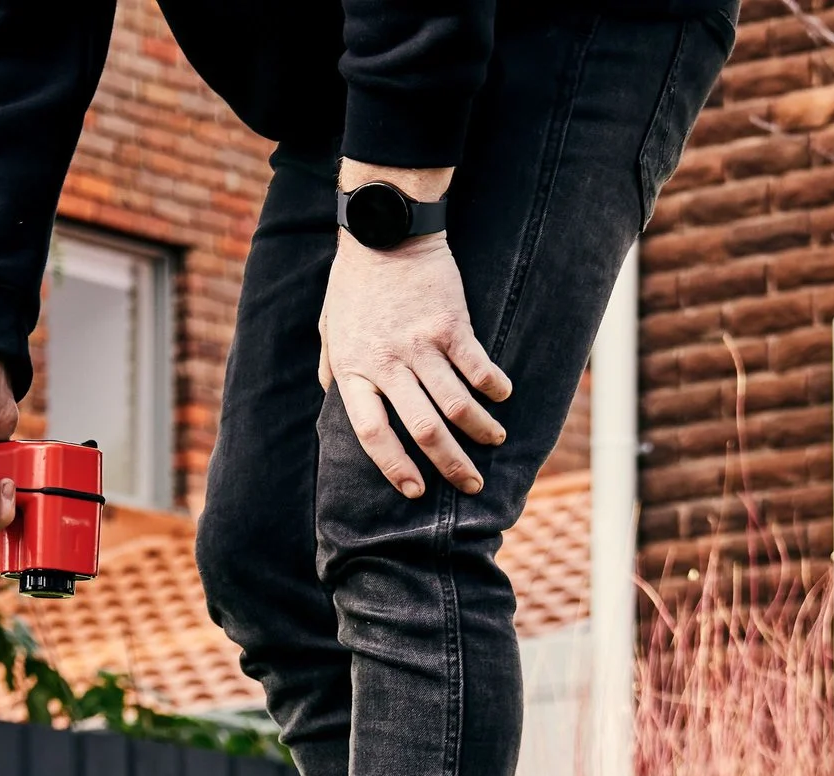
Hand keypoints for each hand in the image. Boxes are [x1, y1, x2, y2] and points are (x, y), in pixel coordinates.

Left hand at [320, 165, 511, 497]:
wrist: (385, 228)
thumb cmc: (354, 281)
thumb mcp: (330, 326)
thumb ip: (333, 367)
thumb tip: (333, 398)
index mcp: (354, 369)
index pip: (372, 434)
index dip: (395, 467)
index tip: (416, 490)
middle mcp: (387, 363)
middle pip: (423, 430)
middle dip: (451, 465)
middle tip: (471, 485)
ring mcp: (420, 344)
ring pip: (457, 405)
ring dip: (481, 431)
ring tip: (494, 441)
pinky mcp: (451, 323)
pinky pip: (478, 368)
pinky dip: (494, 387)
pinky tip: (503, 396)